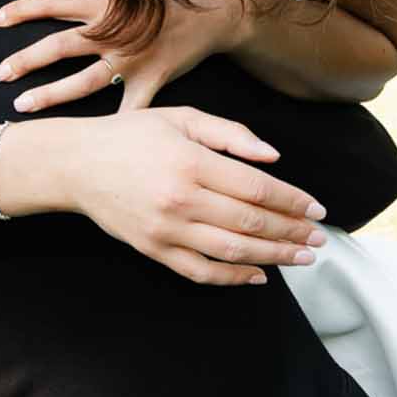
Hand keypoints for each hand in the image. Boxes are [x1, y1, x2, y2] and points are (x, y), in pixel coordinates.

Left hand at [0, 0, 256, 112]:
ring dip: (50, 95)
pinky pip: (128, 109)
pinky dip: (111, 124)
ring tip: (21, 106)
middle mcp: (113, 33)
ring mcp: (131, 61)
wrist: (221, 10)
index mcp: (106, 2)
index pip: (52, 4)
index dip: (20, 10)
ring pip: (82, 83)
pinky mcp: (151, 81)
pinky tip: (89, 139)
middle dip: (24, 61)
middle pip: (58, 48)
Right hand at [5, 105, 328, 286]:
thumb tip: (274, 157)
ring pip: (233, 252)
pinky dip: (234, 278)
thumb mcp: (181, 117)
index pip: (257, 189)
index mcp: (191, 163)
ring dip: (274, 257)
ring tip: (302, 257)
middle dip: (292, 232)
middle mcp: (181, 200)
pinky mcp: (154, 250)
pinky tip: (260, 276)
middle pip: (251, 222)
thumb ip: (230, 134)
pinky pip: (201, 272)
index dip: (293, 201)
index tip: (317, 208)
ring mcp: (166, 231)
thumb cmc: (131, 136)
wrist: (77, 164)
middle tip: (319, 237)